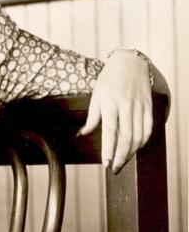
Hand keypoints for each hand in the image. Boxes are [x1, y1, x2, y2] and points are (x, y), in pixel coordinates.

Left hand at [79, 50, 152, 172]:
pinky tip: (136, 148)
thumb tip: (82, 134)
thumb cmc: (108, 80)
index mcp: (110, 103)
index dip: (108, 149)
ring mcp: (140, 106)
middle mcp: (126, 106)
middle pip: (126, 137)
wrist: (130, 63)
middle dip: (120, 156)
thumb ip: (92, 117)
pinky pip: (149, 128)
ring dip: (131, 151)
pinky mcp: (149, 106)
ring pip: (139, 135)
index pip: (110, 131)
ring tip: (123, 161)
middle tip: (114, 168)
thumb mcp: (96, 95)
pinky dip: (143, 141)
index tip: (105, 164)